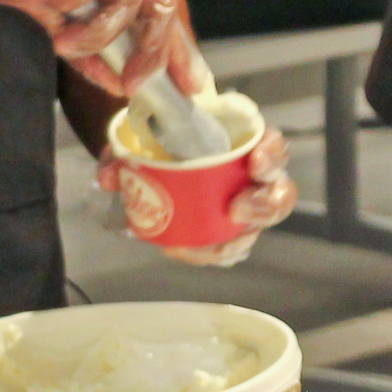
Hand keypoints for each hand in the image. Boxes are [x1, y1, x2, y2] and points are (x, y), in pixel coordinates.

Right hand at [0, 0, 181, 92]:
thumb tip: (115, 83)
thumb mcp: (50, 16)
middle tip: (131, 85)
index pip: (162, 7)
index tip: (192, 86)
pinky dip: (69, 1)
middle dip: (152, 53)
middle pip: (160, 5)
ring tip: (62, 43)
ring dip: (95, 34)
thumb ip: (84, 43)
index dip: (178, 49)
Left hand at [128, 124, 300, 268]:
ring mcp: (246, 205)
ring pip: (257, 227)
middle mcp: (253, 176)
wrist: (156, 161)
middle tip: (236, 208)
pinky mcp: (231, 230)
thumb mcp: (141, 138)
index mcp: (243, 142)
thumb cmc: (163, 142)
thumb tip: (112, 176)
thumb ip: (126, 152)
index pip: (271, 145)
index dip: (271, 153)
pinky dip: (211, 253)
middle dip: (264, 204)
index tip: (255, 160)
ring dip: (237, 239)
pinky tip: (183, 251)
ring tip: (208, 248)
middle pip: (279, 192)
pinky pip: (231, 247)